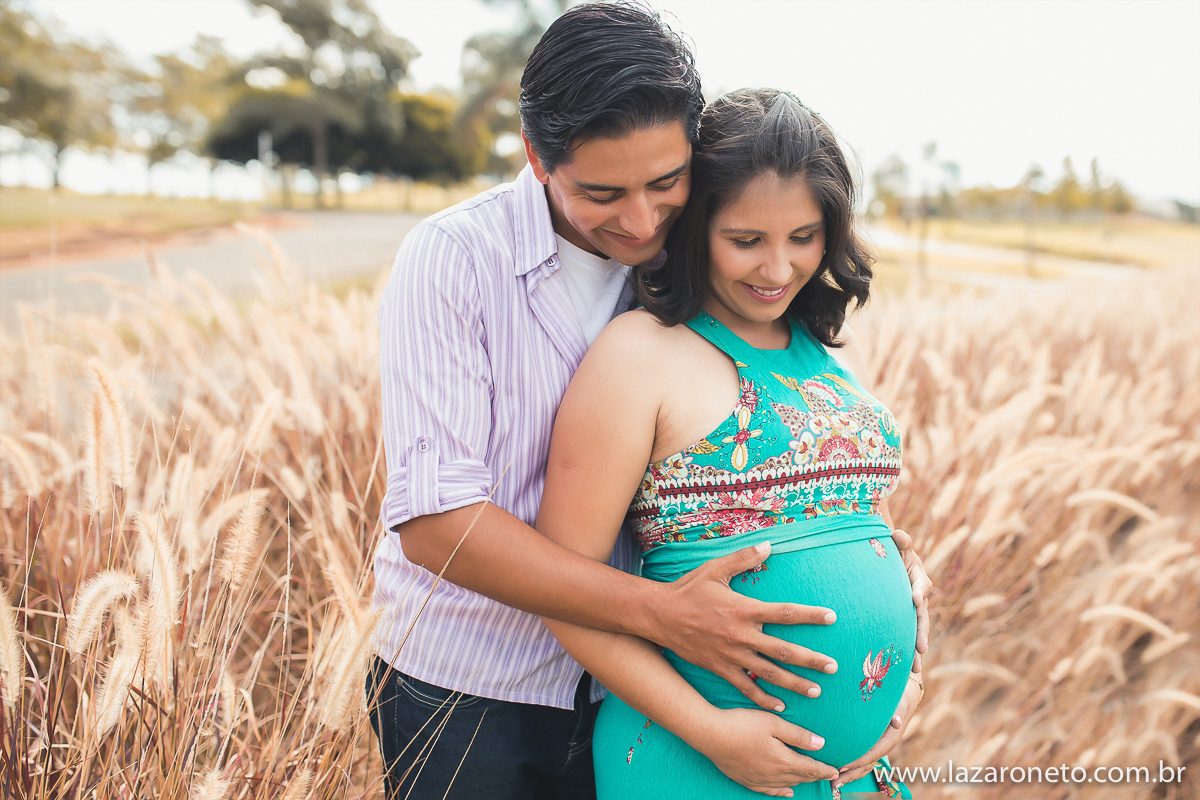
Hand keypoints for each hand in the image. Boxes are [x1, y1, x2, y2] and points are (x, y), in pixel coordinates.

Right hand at [648, 542, 837, 711]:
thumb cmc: (688, 589)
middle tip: (833, 666)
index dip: (810, 615)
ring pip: (769, 673)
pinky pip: (746, 687)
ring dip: (794, 683)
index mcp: (743, 610)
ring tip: (816, 690)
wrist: (659, 616)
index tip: (831, 618)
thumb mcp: (714, 569)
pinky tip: (779, 707)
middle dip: (811, 660)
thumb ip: (743, 558)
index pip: (784, 613)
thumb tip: (769, 545)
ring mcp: (731, 655)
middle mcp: (741, 635)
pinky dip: (763, 698)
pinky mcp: (720, 668)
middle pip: (783, 650)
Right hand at [695, 707, 839, 796]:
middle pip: (800, 778)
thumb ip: (798, 735)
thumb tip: (821, 744)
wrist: (711, 735)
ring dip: (800, 783)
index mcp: (783, 760)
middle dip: (815, 777)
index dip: (824, 770)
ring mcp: (759, 779)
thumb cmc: (742, 724)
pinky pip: (769, 790)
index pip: (810, 768)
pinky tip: (786, 792)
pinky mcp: (746, 780)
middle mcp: (773, 775)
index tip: (836, 771)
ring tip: (811, 782)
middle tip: (828, 776)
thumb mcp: (773, 723)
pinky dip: (780, 792)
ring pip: (786, 785)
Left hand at [834, 672, 921, 787]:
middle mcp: (885, 744)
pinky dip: (853, 766)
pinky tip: (840, 771)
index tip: (843, 766)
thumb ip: (897, 711)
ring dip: (850, 774)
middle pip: (867, 764)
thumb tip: (896, 721)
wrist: (905, 692)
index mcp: (891, 737)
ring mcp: (879, 744)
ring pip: (864, 764)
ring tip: (833, 782)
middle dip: (851, 774)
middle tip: (833, 782)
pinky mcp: (874, 742)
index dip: (859, 761)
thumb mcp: (900, 701)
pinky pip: (864, 758)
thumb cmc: (900, 695)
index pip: (874, 753)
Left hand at [890, 530, 930, 672]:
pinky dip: (907, 652)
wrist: (893, 562)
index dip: (918, 591)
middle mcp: (919, 598)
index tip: (915, 599)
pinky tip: (906, 671)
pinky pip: (907, 637)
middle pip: (922, 617)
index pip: (920, 585)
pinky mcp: (905, 620)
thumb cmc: (895, 553)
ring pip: (917, 632)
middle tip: (921, 648)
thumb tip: (898, 534)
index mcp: (918, 579)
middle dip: (921, 633)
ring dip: (916, 649)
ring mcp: (913, 612)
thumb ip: (900, 541)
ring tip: (916, 667)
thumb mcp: (898, 546)